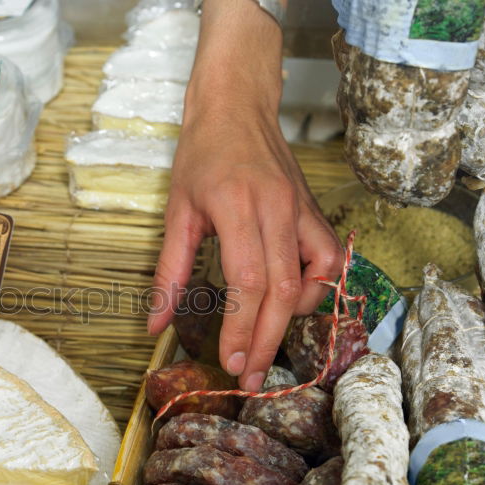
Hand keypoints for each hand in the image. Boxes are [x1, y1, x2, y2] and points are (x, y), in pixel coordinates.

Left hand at [148, 65, 342, 392]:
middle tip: (249, 378)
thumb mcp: (176, 212)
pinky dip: (316, 288)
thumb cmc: (201, 155)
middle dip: (264, 341)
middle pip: (282, 291)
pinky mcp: (315, 210)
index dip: (240, 329)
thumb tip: (155, 325)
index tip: (229, 363)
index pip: (247, 282)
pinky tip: (292, 301)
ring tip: (264, 342)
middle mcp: (277, 209)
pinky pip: (330, 259)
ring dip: (291, 319)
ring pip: (313, 279)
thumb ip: (168, 273)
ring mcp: (302, 209)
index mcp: (236, 207)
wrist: (238, 106)